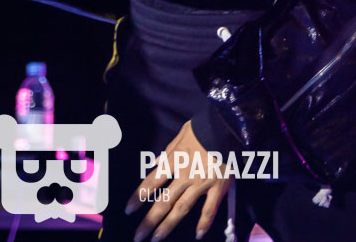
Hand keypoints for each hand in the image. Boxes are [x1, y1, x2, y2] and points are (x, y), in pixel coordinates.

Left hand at [125, 121, 229, 241]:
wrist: (227, 125)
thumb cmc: (202, 128)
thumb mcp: (180, 135)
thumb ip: (169, 151)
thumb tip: (156, 162)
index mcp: (173, 160)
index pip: (151, 182)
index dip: (138, 197)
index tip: (128, 210)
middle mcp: (184, 175)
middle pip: (163, 202)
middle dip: (149, 220)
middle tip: (138, 236)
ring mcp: (201, 183)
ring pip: (181, 208)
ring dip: (167, 225)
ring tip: (156, 238)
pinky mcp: (218, 188)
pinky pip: (209, 209)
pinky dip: (204, 223)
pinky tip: (198, 235)